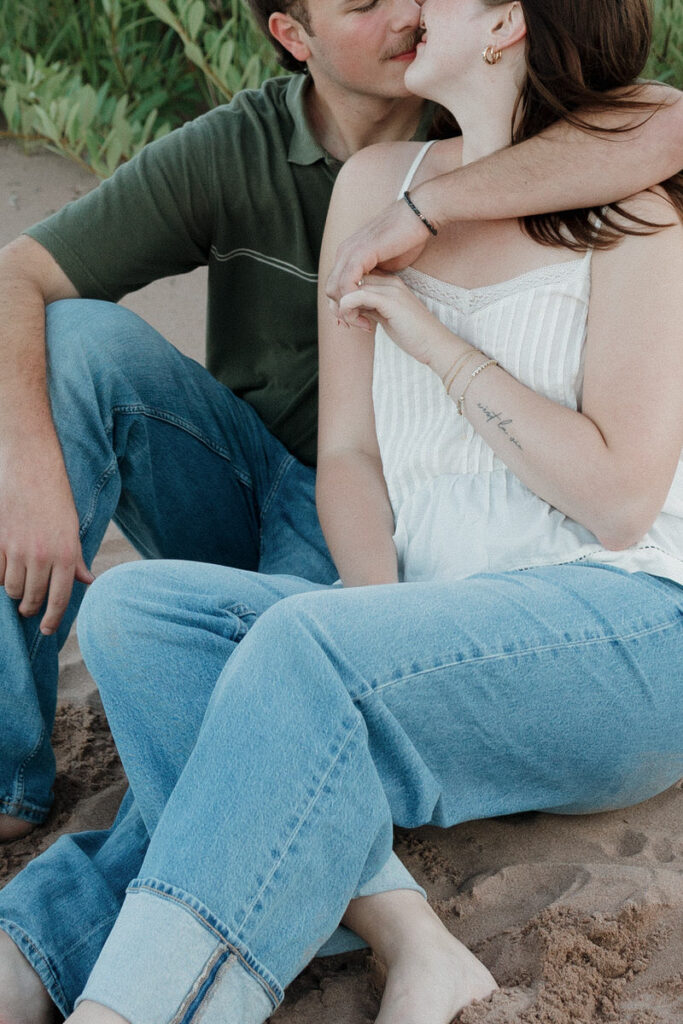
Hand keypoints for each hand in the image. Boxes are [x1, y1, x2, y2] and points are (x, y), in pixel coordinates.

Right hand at [0, 448, 93, 634]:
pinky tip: (7, 571)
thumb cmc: (56, 499)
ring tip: (20, 587)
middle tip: (30, 609)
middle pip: (33, 598)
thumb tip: (88, 581)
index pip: (59, 598)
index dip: (52, 619)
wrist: (32, 469)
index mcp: (66, 554)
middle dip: (31, 609)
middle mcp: (42, 555)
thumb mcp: (73, 530)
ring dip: (16, 593)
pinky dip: (1, 577)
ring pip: (12, 589)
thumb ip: (76, 559)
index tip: (47, 630)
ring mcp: (17, 549)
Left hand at [326, 198, 432, 315]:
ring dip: (346, 311)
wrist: (421, 215)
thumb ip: (375, 278)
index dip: (343, 307)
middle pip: (330, 289)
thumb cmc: (410, 237)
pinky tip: (367, 313)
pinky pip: (346, 283)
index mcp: (350, 253)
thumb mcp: (387, 263)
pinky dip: (352, 302)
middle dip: (341, 312)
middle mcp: (346, 251)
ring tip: (365, 323)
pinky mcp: (361, 253)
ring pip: (334, 289)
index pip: (335, 285)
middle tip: (361, 325)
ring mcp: (351, 251)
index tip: (360, 322)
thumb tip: (370, 294)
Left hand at [338, 272, 459, 367]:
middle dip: (342, 300)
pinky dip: (348, 309)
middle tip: (347, 321)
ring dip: (344, 307)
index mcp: (392, 284)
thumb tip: (352, 308)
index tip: (350, 317)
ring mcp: (391, 290)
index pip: (359, 279)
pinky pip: (357, 296)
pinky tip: (358, 324)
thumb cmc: (413, 336)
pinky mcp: (389, 301)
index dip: (348, 296)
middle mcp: (391, 282)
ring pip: (352, 287)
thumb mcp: (386, 318)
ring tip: (353, 324)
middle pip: (353, 281)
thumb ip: (371, 309)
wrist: (435, 344)